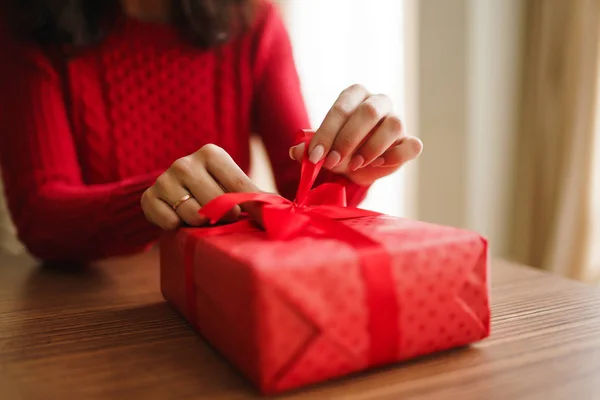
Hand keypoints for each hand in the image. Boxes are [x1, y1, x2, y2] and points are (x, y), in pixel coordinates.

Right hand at [141, 144, 259, 229]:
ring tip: (200, 216)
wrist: (173, 194)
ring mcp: (164, 179)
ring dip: (200, 224)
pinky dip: (178, 227)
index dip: (249, 208)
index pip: (238, 186)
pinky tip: (179, 218)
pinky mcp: (148, 197)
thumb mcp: (233, 186)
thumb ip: (255, 196)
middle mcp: (185, 163)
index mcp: (211, 153)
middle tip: (223, 217)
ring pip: (193, 215)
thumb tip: (282, 210)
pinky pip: (170, 223)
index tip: (257, 220)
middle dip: (224, 217)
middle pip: (216, 204)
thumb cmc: (213, 190)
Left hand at [289, 84, 422, 185]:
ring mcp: (397, 120)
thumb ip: (308, 148)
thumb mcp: (322, 149)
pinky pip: (412, 145)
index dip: (327, 133)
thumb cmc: (339, 149)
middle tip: (332, 162)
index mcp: (354, 95)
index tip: (315, 156)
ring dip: (371, 148)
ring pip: (393, 125)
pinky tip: (379, 164)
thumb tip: (295, 151)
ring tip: (354, 165)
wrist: (358, 167)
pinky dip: (395, 156)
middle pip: (368, 112)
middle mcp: (378, 102)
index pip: (342, 107)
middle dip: (347, 139)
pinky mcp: (409, 141)